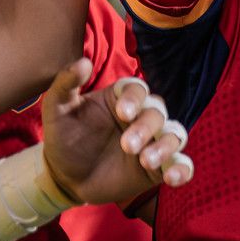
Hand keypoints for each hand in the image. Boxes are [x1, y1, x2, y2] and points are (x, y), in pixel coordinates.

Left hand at [40, 63, 193, 203]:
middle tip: (127, 146)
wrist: (65, 178)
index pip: (138, 89)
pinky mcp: (159, 168)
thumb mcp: (56, 110)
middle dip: (146, 127)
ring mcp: (152, 142)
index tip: (123, 113)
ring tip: (146, 162)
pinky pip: (182, 165)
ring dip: (166, 147)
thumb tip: (83, 62)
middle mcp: (140, 116)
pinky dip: (183, 170)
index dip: (134, 99)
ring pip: (174, 135)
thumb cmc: (63, 139)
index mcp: (120, 98)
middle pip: (157, 112)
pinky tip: (172, 178)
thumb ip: (65, 84)